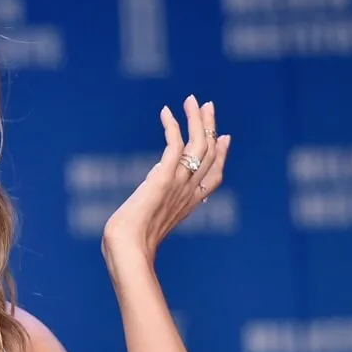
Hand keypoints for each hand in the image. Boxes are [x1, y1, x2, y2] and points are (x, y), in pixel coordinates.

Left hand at [102, 95, 230, 262]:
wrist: (127, 251)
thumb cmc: (130, 243)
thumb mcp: (149, 217)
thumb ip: (156, 197)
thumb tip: (154, 177)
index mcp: (189, 204)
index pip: (215, 176)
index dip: (222, 155)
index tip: (223, 136)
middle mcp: (188, 192)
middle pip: (211, 154)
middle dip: (210, 127)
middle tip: (207, 106)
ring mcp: (178, 185)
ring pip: (198, 145)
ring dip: (196, 119)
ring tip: (192, 100)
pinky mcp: (163, 178)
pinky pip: (175, 146)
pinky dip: (172, 126)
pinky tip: (166, 112)